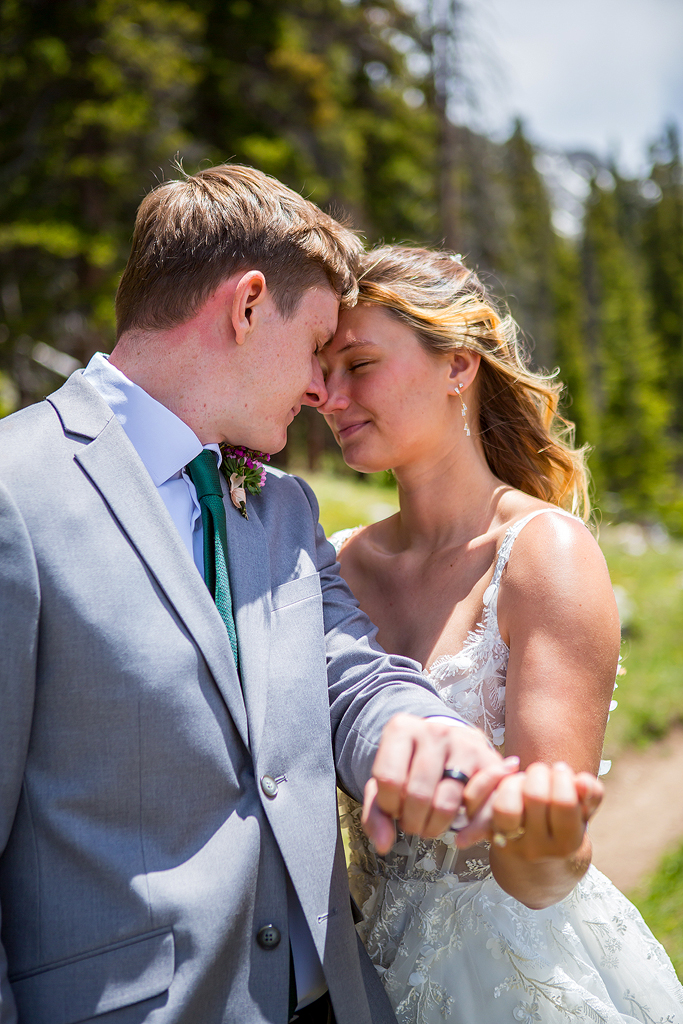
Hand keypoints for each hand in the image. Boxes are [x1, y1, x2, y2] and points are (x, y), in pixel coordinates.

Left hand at [361, 714, 509, 854]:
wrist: (452, 745)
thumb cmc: (414, 766)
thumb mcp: (387, 781)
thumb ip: (376, 813)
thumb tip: (384, 844)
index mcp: (403, 728)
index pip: (388, 779)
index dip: (388, 805)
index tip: (393, 807)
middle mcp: (436, 731)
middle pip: (418, 794)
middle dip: (412, 821)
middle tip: (413, 821)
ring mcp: (465, 744)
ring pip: (446, 804)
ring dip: (434, 827)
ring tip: (430, 823)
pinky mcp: (490, 762)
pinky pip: (479, 806)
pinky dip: (468, 829)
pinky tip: (459, 830)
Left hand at [486, 761, 602, 860]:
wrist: (538, 870)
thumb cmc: (565, 830)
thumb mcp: (583, 814)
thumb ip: (591, 795)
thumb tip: (582, 780)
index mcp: (566, 844)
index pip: (563, 802)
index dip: (562, 777)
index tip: (561, 770)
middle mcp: (538, 849)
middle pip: (535, 796)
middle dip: (540, 772)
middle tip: (544, 771)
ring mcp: (513, 845)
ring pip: (508, 804)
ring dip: (516, 781)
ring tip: (526, 779)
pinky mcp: (493, 837)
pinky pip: (492, 807)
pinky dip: (501, 788)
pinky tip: (513, 785)